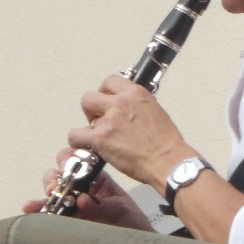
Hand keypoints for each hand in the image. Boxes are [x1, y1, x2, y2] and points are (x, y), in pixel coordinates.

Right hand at [26, 154, 152, 230]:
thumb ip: (103, 207)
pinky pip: (48, 211)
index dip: (71, 158)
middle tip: (56, 185)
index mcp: (98, 179)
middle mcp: (82, 188)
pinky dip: (38, 208)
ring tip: (46, 197)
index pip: (80, 161)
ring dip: (47, 190)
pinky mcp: (65, 219)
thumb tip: (81, 200)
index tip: (67, 165)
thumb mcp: (122, 212)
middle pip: (61, 173)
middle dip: (56, 175)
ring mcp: (72, 203)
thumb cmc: (133, 224)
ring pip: (52, 190)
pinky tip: (31, 208)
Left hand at [68, 74, 192, 192]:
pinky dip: (78, 141)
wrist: (168, 162)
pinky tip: (87, 146)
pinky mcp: (100, 138)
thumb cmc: (167, 143)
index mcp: (137, 94)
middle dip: (93, 107)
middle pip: (90, 96)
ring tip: (99, 136)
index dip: (106, 92)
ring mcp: (109, 120)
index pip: (111, 81)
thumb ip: (138, 106)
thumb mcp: (157, 113)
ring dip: (89, 124)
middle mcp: (121, 103)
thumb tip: (128, 110)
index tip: (108, 101)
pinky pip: (75, 135)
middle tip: (101, 119)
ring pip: (84, 113)